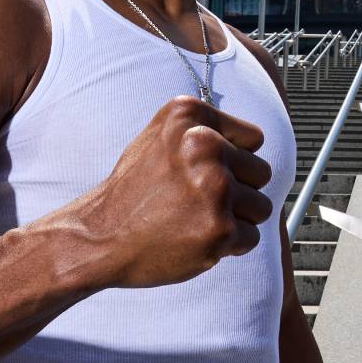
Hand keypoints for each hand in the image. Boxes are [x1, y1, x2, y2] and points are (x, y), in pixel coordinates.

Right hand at [63, 95, 274, 287]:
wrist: (100, 236)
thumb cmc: (133, 190)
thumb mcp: (159, 136)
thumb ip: (205, 129)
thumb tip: (254, 142)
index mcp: (190, 117)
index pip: (254, 138)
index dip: (233, 159)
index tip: (203, 171)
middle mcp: (204, 147)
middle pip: (261, 173)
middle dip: (237, 190)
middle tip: (197, 200)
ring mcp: (214, 188)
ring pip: (261, 207)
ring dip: (236, 219)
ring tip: (197, 218)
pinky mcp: (219, 228)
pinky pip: (251, 237)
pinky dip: (229, 245)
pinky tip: (195, 237)